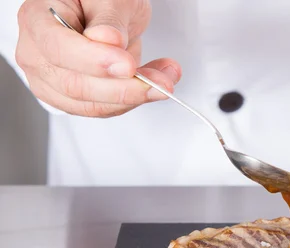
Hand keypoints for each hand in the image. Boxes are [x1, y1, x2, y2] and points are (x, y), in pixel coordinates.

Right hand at [15, 0, 181, 116]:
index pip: (58, 49)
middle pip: (75, 85)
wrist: (102, 12)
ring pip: (93, 105)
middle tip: (160, 81)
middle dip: (123, 88)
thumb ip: (107, 19)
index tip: (127, 65)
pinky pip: (106, 109)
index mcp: (38, 20)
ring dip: (135, 97)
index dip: (94, 61)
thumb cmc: (98, 0)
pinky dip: (135, 100)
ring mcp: (53, 82)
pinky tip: (156, 82)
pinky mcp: (75, 100)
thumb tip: (108, 40)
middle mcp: (37, 55)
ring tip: (166, 79)